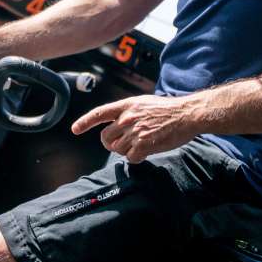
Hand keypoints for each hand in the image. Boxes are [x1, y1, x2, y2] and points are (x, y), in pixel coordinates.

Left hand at [70, 95, 198, 162]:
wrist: (186, 114)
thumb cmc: (168, 109)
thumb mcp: (143, 103)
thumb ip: (128, 112)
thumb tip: (117, 124)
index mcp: (126, 105)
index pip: (99, 113)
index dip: (85, 122)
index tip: (75, 129)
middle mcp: (127, 118)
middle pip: (106, 138)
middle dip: (111, 144)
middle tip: (123, 144)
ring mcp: (134, 131)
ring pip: (118, 150)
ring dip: (127, 151)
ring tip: (142, 143)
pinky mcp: (144, 144)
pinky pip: (131, 158)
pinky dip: (137, 157)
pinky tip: (148, 150)